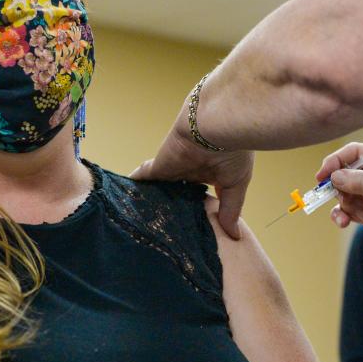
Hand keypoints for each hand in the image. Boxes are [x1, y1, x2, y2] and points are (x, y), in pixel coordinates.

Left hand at [131, 104, 253, 239]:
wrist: (217, 125)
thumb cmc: (234, 150)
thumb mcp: (236, 184)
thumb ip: (231, 210)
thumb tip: (234, 236)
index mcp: (212, 174)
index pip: (201, 194)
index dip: (197, 209)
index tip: (192, 229)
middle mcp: (192, 171)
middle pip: (178, 194)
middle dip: (172, 208)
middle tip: (165, 231)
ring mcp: (173, 169)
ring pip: (160, 188)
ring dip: (153, 201)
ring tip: (143, 224)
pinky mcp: (158, 166)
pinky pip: (143, 179)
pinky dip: (135, 188)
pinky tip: (126, 203)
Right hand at [316, 142, 362, 268]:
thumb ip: (361, 181)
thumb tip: (334, 176)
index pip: (357, 152)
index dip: (337, 160)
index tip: (322, 175)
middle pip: (347, 172)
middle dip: (338, 186)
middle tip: (337, 198)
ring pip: (345, 192)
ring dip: (341, 204)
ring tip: (346, 216)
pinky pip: (348, 209)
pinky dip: (342, 215)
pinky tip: (344, 222)